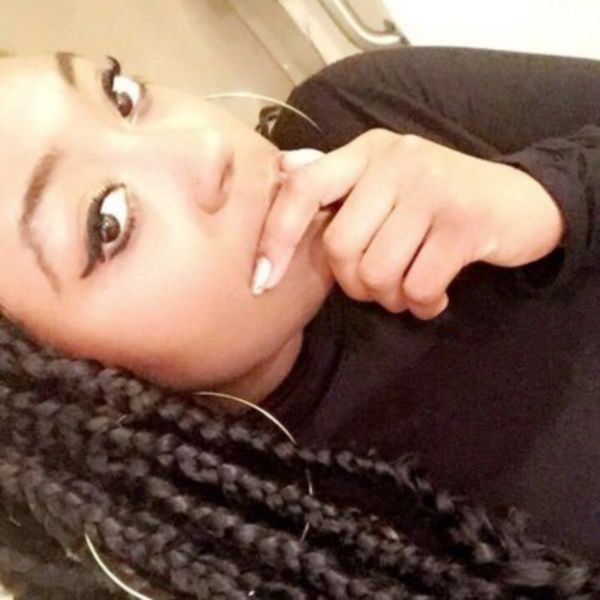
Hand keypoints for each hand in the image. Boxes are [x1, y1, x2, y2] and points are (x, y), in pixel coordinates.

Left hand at [252, 130, 563, 319]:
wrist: (521, 201)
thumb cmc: (439, 201)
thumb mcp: (387, 183)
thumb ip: (340, 189)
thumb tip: (282, 186)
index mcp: (367, 152)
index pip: (303, 189)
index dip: (275, 236)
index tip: (263, 279)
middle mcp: (395, 161)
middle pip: (339, 246)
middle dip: (353, 284)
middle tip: (377, 287)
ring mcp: (432, 189)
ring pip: (377, 271)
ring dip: (390, 297)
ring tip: (409, 289)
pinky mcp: (464, 222)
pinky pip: (419, 286)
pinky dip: (422, 305)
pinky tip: (434, 297)